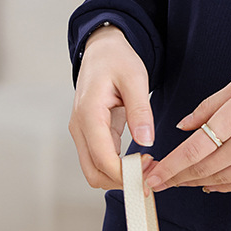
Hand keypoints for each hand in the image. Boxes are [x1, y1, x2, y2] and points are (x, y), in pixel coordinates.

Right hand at [69, 25, 155, 188]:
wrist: (101, 50)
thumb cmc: (116, 59)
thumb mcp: (135, 78)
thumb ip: (140, 110)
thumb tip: (146, 141)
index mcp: (89, 114)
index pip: (102, 158)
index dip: (124, 173)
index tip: (149, 172)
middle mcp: (80, 127)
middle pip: (94, 173)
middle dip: (121, 180)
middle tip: (151, 173)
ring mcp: (82, 132)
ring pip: (95, 170)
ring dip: (119, 176)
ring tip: (148, 166)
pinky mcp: (90, 134)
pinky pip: (100, 159)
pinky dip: (117, 167)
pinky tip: (140, 161)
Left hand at [143, 60, 230, 194]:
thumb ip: (206, 108)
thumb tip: (182, 127)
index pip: (194, 150)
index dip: (170, 166)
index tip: (152, 176)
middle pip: (205, 168)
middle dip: (177, 178)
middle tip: (159, 182)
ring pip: (222, 180)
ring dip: (197, 183)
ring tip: (180, 182)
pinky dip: (223, 186)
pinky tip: (210, 184)